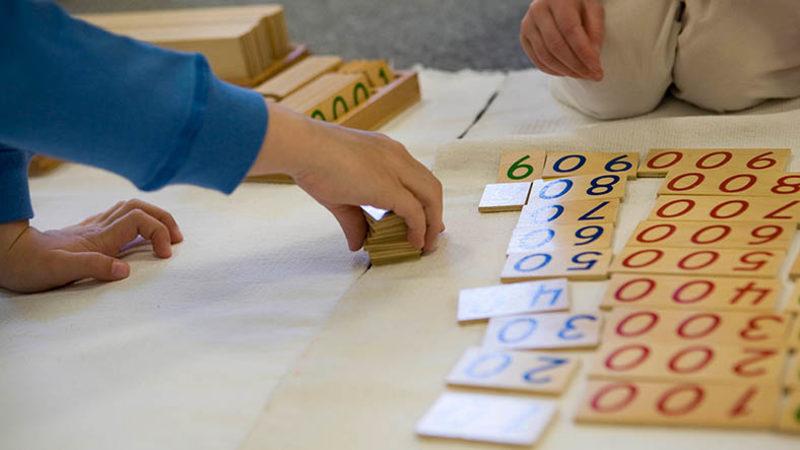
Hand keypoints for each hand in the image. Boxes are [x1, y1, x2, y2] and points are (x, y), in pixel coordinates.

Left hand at [0, 199, 182, 292]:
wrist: (9, 256)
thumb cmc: (32, 267)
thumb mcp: (60, 271)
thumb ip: (93, 267)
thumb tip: (125, 270)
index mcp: (99, 238)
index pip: (139, 220)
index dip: (159, 232)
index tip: (165, 255)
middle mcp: (99, 229)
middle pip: (140, 207)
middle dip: (164, 219)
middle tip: (177, 241)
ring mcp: (93, 229)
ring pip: (131, 209)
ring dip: (153, 217)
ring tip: (166, 236)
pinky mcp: (87, 233)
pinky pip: (119, 218)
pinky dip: (137, 221)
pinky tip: (137, 235)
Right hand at [248, 103, 444, 252]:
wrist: (303, 147)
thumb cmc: (313, 162)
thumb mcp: (338, 196)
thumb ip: (353, 221)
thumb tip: (356, 245)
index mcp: (386, 151)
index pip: (416, 175)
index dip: (424, 199)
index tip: (425, 219)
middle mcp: (397, 156)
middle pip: (431, 186)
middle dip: (435, 213)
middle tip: (432, 235)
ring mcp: (396, 169)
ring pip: (431, 196)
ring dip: (433, 223)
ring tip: (426, 244)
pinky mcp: (389, 186)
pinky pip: (415, 211)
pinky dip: (420, 228)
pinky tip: (415, 242)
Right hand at [520, 0, 604, 79]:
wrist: (558, 0)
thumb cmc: (580, 3)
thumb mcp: (593, 8)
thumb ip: (595, 30)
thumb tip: (592, 58)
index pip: (570, 31)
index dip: (584, 53)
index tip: (598, 69)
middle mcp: (538, 10)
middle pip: (556, 45)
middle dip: (576, 65)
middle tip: (592, 76)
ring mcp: (528, 24)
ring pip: (545, 55)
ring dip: (566, 70)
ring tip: (582, 75)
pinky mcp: (524, 36)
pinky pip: (538, 60)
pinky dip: (553, 70)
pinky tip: (567, 73)